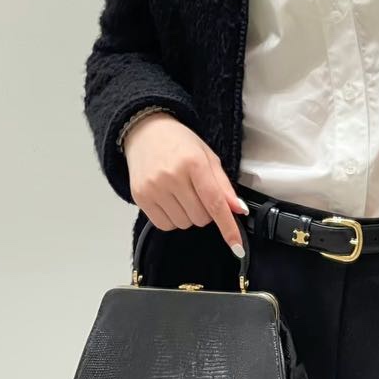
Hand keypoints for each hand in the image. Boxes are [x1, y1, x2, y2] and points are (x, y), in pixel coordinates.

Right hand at [123, 113, 250, 257]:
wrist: (145, 131)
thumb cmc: (180, 143)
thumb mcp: (207, 156)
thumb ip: (223, 185)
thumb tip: (238, 210)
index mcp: (193, 163)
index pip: (215, 203)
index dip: (228, 227)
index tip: (236, 246)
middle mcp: (172, 176)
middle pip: (201, 218)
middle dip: (206, 212)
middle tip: (198, 192)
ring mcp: (154, 188)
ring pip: (184, 224)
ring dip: (189, 215)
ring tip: (182, 193)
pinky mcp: (140, 197)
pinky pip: (164, 225)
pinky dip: (172, 219)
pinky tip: (170, 200)